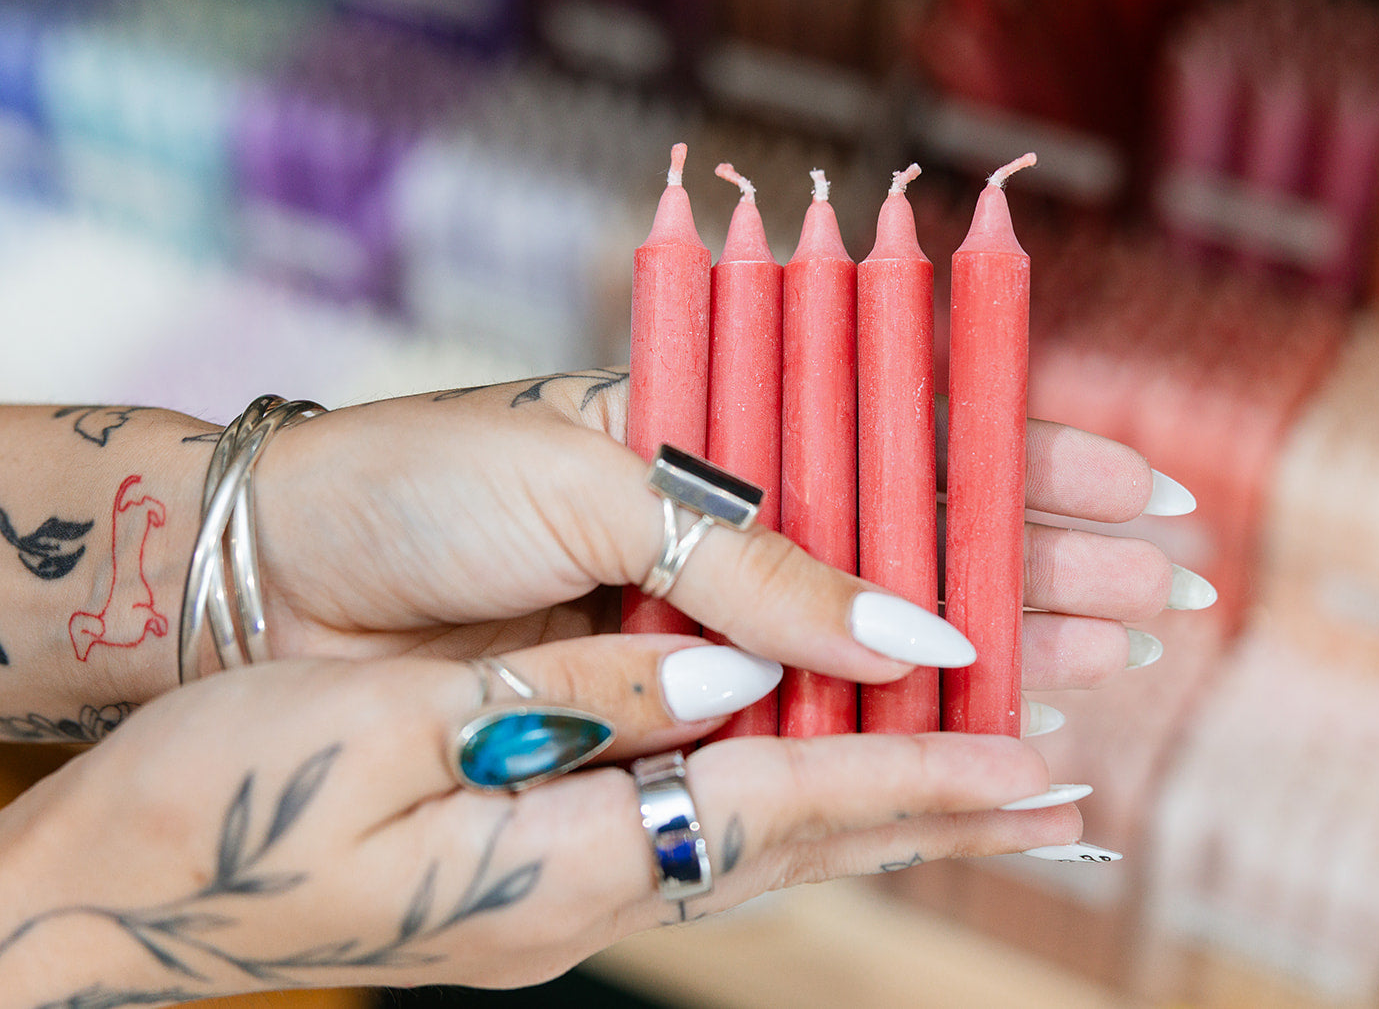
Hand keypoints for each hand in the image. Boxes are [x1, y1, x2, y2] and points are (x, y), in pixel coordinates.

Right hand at [0, 640, 1071, 1000]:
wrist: (112, 883)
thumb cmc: (218, 801)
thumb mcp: (384, 735)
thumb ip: (575, 702)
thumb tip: (737, 673)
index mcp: (560, 868)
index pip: (788, 815)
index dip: (920, 782)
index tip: (1046, 766)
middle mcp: (587, 899)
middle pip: (804, 846)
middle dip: (942, 808)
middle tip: (1072, 789)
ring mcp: (562, 898)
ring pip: (766, 843)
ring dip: (885, 808)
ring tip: (993, 780)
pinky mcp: (536, 869)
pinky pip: (700, 828)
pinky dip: (791, 799)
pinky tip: (826, 772)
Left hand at [244, 371, 1205, 695]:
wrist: (278, 577)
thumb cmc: (424, 490)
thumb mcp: (596, 487)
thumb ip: (757, 563)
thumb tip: (924, 630)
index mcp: (718, 440)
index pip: (904, 440)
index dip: (1021, 461)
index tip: (1135, 485)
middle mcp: (727, 537)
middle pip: (920, 547)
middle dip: (1044, 564)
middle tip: (1162, 592)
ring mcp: (705, 628)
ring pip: (881, 645)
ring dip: (999, 650)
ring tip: (1109, 660)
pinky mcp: (667, 710)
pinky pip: (800, 724)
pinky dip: (889, 731)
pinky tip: (976, 732)